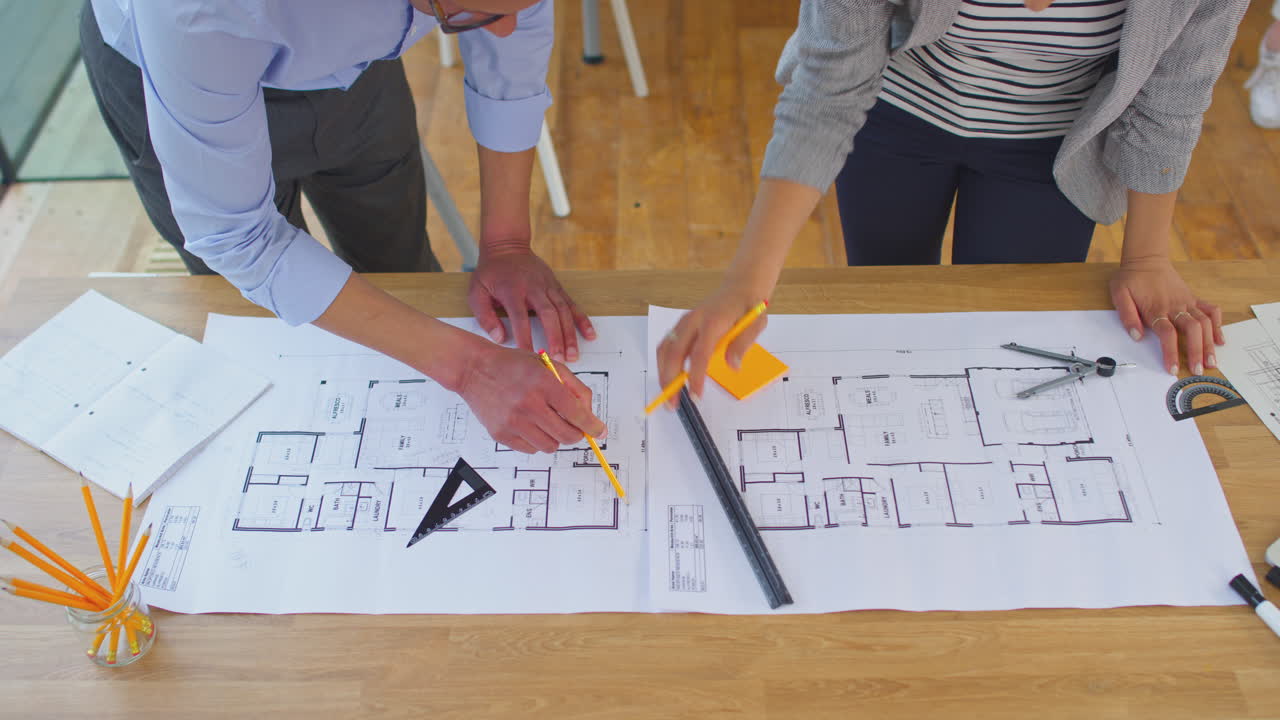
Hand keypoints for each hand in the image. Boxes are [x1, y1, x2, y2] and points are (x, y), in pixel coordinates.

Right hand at [455, 343, 605, 453]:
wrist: (474, 369)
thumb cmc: (512, 365)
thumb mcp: (547, 366)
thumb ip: (573, 387)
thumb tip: (589, 413)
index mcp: (543, 384)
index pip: (576, 413)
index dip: (592, 425)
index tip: (599, 431)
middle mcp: (528, 404)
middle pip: (566, 435)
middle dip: (576, 433)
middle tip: (573, 427)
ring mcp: (513, 422)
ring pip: (550, 446)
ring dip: (555, 438)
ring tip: (547, 422)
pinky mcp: (500, 434)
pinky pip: (531, 449)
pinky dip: (536, 441)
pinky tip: (530, 425)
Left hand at [468, 246, 595, 361]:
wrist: (507, 246)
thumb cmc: (490, 272)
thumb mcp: (476, 291)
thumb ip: (485, 316)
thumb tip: (499, 338)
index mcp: (512, 290)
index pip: (520, 316)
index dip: (525, 336)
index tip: (528, 355)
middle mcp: (533, 288)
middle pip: (548, 314)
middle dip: (555, 338)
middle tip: (558, 359)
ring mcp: (548, 286)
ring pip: (563, 311)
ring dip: (570, 334)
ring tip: (573, 355)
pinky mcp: (557, 286)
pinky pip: (572, 304)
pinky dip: (582, 320)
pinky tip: (590, 335)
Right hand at [656, 284, 768, 407]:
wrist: (740, 287)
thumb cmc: (748, 307)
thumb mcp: (755, 324)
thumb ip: (742, 344)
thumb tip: (733, 366)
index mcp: (712, 321)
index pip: (700, 354)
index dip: (696, 377)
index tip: (695, 396)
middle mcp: (693, 321)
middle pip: (673, 353)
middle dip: (669, 381)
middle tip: (673, 404)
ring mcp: (684, 323)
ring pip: (664, 350)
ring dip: (663, 374)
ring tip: (669, 396)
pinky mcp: (681, 326)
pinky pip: (666, 346)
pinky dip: (663, 365)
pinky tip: (669, 379)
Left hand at [1109, 257, 1223, 375]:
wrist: (1146, 259)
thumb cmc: (1131, 278)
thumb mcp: (1119, 294)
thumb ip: (1127, 315)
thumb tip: (1137, 336)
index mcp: (1156, 308)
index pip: (1167, 334)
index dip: (1171, 352)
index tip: (1173, 369)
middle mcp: (1175, 306)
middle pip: (1192, 330)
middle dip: (1197, 351)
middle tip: (1199, 370)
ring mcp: (1187, 302)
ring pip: (1205, 323)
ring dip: (1210, 343)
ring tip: (1212, 361)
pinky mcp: (1193, 298)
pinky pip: (1211, 310)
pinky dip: (1218, 324)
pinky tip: (1220, 339)